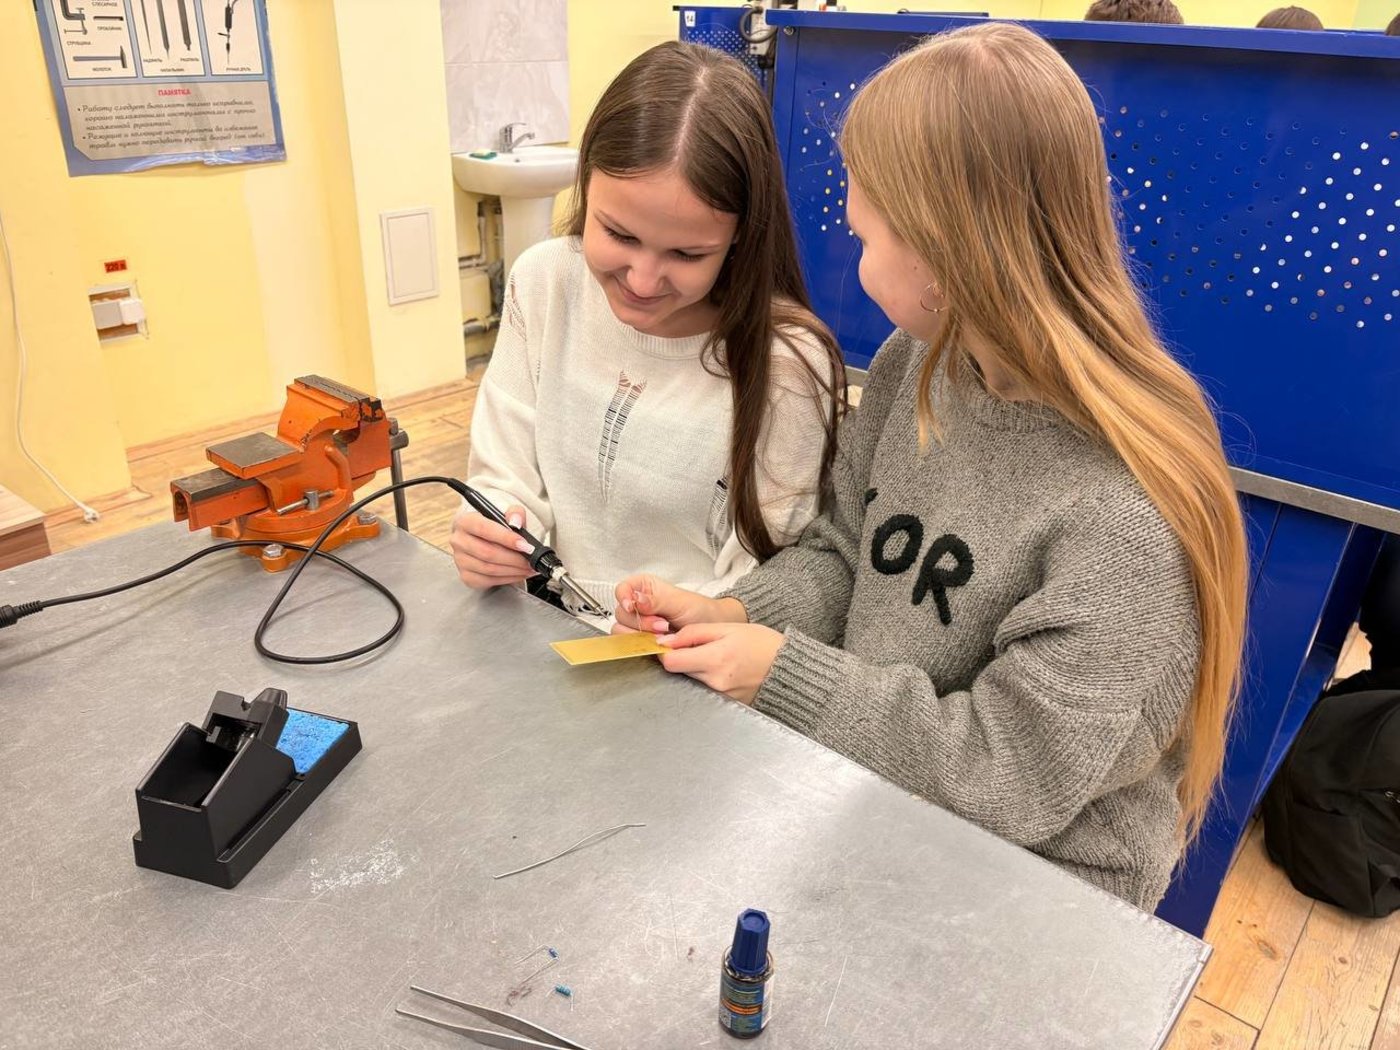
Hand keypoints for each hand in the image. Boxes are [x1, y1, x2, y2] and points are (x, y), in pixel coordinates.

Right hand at [450, 506, 535, 588]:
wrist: (487, 540)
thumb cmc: (495, 528)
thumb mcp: (506, 515)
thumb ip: (514, 514)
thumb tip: (516, 522)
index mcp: (465, 521)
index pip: (483, 529)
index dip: (506, 538)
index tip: (525, 545)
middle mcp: (459, 541)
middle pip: (487, 553)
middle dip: (514, 558)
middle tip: (530, 559)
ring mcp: (460, 560)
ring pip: (489, 569)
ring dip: (514, 570)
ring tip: (528, 567)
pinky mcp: (466, 576)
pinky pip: (489, 580)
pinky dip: (508, 578)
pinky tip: (519, 573)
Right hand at [613, 574, 747, 634]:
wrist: (711, 630)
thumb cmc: (698, 611)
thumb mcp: (679, 602)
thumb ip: (656, 600)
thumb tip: (636, 599)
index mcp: (644, 588)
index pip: (622, 589)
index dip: (624, 598)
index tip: (632, 607)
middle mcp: (638, 605)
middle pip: (621, 613)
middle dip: (640, 622)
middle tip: (662, 625)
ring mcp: (638, 625)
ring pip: (621, 631)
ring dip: (641, 635)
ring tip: (663, 635)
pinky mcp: (641, 642)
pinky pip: (629, 645)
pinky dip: (641, 646)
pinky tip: (658, 644)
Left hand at [656, 622, 784, 704]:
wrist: (789, 668)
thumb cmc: (761, 643)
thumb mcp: (727, 628)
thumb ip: (693, 633)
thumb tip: (665, 641)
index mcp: (715, 659)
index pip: (671, 662)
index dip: (666, 652)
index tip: (671, 644)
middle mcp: (716, 682)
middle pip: (680, 672)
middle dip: (684, 659)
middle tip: (700, 648)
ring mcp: (721, 697)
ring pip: (692, 682)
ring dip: (696, 670)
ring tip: (716, 659)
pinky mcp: (726, 705)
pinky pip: (706, 691)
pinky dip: (708, 680)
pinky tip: (724, 671)